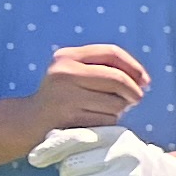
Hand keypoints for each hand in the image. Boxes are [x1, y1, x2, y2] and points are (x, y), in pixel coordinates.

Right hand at [24, 42, 148, 140]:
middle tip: (135, 100)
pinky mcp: (69, 118)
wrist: (30, 121)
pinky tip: (94, 121)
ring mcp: (65, 96)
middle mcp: (63, 72)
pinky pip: (107, 120)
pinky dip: (108, 123)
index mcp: (67, 56)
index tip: (145, 81)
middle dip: (134, 92)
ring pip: (116, 103)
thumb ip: (104, 69)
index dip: (134, 66)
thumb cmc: (63, 96)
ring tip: (103, 110)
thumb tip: (143, 80)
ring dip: (119, 110)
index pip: (111, 52)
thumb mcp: (75, 73)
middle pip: (118, 78)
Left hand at [27, 126, 175, 175]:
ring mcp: (125, 175)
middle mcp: (120, 153)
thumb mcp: (112, 143)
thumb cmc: (132, 164)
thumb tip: (50, 136)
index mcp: (114, 135)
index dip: (50, 148)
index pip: (75, 138)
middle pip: (70, 167)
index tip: (35, 159)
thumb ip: (83, 140)